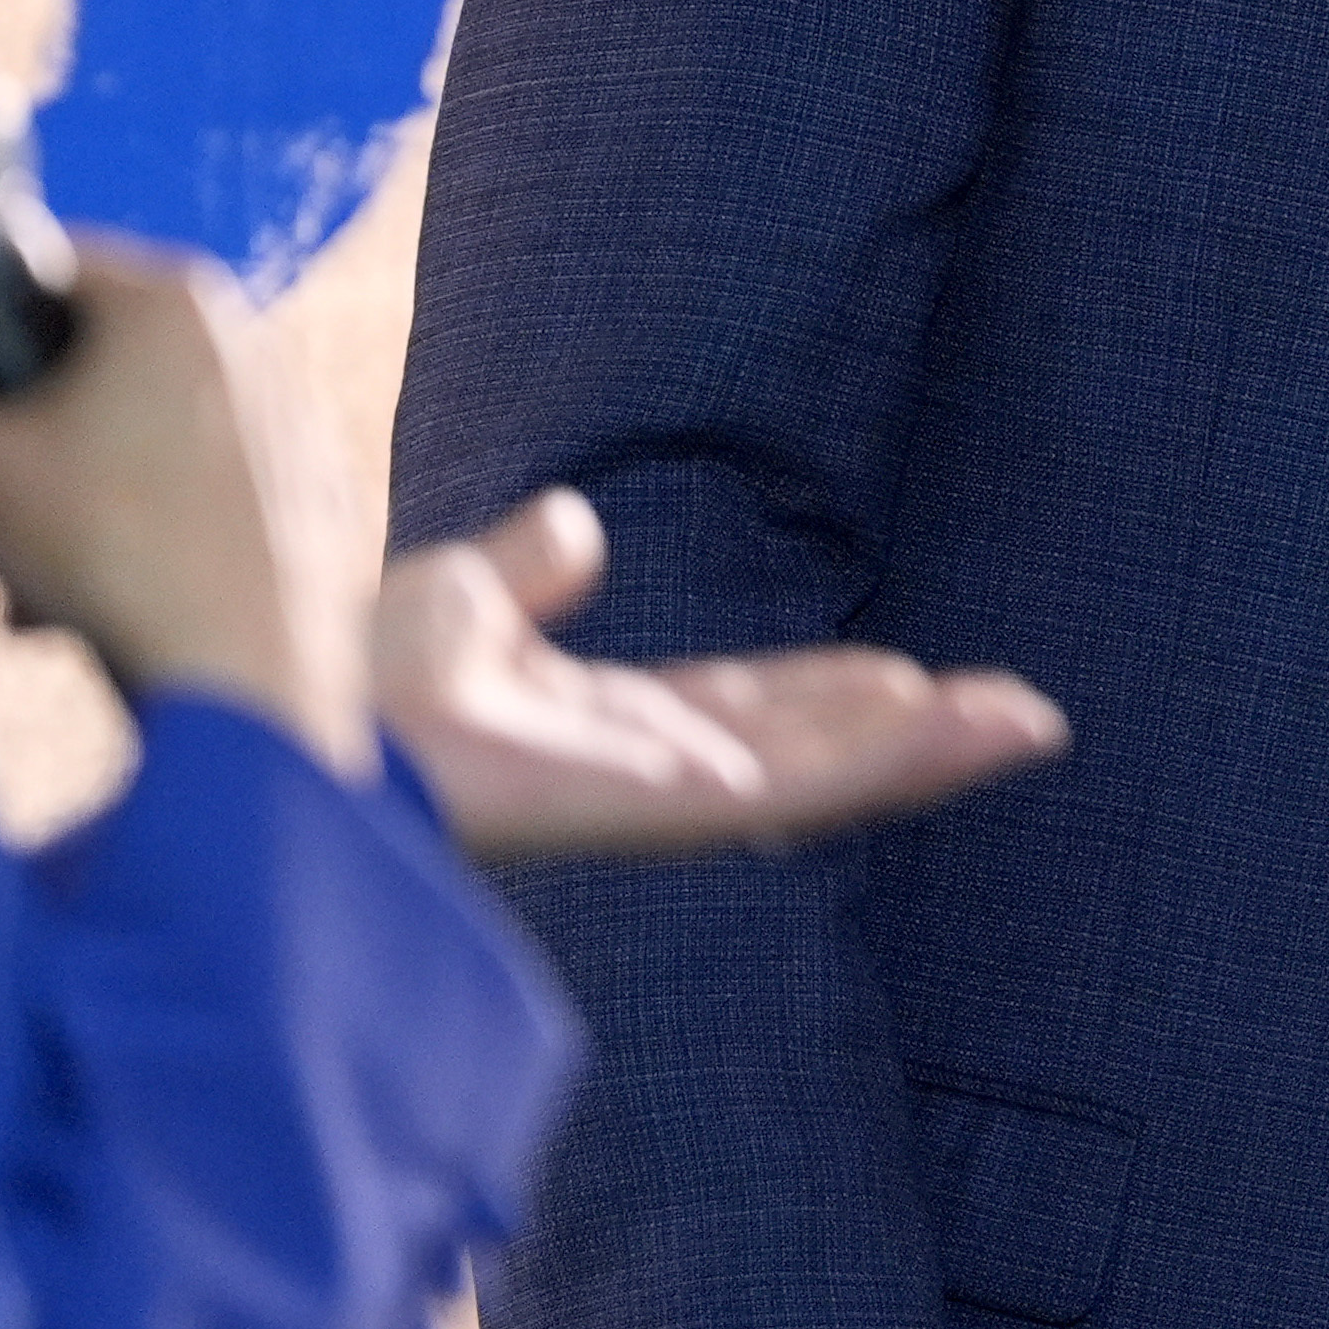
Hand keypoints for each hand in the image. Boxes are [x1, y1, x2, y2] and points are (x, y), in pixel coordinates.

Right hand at [0, 241, 376, 778]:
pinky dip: (142, 543)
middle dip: (20, 453)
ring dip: (67, 513)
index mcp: (174, 296)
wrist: (255, 687)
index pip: (38, 273)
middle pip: (84, 369)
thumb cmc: (118, 557)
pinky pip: (193, 497)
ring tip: (46, 595)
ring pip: (132, 443)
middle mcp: (248, 336)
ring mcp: (287, 418)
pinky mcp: (306, 497)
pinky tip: (118, 615)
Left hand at [376, 489, 1066, 863]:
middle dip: (911, 732)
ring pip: (824, 777)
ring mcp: (659, 798)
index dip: (832, 693)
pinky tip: (960, 729)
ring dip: (928, 748)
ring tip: (1028, 721)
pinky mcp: (662, 806)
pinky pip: (798, 784)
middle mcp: (644, 773)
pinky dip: (888, 758)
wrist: (300, 714)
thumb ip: (526, 570)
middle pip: (808, 751)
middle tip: (1020, 713)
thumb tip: (577, 523)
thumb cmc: (345, 679)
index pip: (748, 711)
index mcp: (602, 728)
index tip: (920, 675)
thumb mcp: (460, 596)